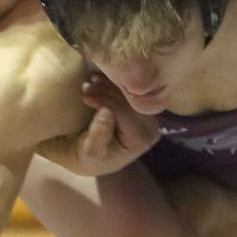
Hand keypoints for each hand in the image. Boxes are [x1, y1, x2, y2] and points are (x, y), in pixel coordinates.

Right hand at [37, 73, 159, 175]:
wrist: (92, 158)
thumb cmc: (90, 158)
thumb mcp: (91, 150)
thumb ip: (100, 133)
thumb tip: (106, 112)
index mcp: (141, 139)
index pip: (125, 112)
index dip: (104, 101)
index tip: (84, 95)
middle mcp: (151, 127)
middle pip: (130, 100)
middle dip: (106, 90)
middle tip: (86, 85)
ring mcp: (149, 116)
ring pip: (130, 92)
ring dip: (109, 84)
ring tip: (90, 80)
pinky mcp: (142, 108)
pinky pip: (130, 91)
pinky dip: (114, 83)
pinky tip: (99, 78)